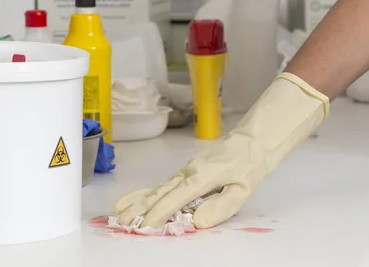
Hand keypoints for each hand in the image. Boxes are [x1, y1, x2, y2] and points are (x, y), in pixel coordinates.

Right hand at [114, 73, 328, 228]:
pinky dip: (146, 192)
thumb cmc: (247, 168)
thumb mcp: (243, 191)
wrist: (250, 143)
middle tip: (122, 222)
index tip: (145, 226)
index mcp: (202, 177)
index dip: (160, 212)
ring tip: (119, 212)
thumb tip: (197, 221)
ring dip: (138, 201)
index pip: (177, 198)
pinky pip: (162, 184)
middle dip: (140, 208)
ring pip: (157, 187)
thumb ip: (221, 206)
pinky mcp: (184, 171)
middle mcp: (188, 172)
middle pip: (160, 192)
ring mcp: (184, 170)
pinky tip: (133, 199)